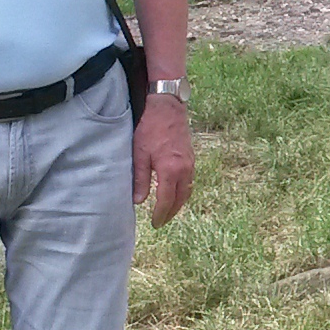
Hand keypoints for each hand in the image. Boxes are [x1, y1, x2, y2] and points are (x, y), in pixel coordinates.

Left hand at [134, 97, 194, 226]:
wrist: (166, 106)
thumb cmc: (150, 127)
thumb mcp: (139, 153)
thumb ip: (139, 178)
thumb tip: (138, 200)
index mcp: (171, 170)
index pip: (167, 200)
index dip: (161, 214)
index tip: (155, 224)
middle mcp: (184, 169)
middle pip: (181, 198)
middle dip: (171, 212)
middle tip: (161, 221)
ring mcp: (190, 162)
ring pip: (188, 190)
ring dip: (179, 202)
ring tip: (168, 210)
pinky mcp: (191, 156)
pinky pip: (190, 180)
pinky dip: (183, 190)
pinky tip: (175, 191)